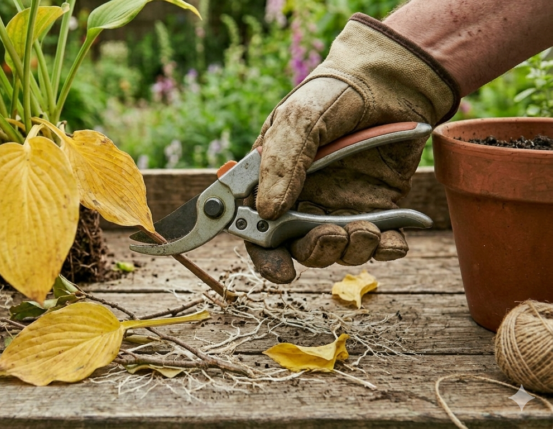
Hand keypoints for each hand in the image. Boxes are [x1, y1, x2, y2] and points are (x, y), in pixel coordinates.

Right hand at [246, 14, 459, 283]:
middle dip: (316, 251)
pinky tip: (392, 237)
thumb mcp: (298, 121)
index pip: (258, 229)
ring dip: (352, 249)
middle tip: (333, 235)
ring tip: (367, 228)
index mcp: (273, 182)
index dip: (266, 256)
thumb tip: (267, 213)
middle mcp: (304, 200)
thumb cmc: (333, 96)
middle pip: (299, 248)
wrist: (390, 81)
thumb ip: (280, 165)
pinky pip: (381, 242)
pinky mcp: (380, 208)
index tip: (282, 270)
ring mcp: (342, 206)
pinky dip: (387, 247)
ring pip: (340, 250)